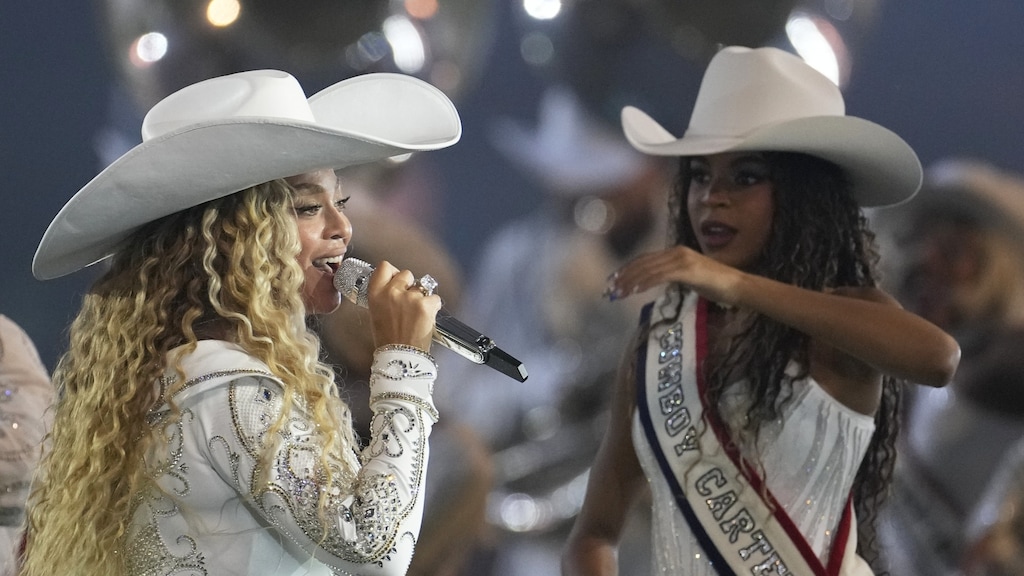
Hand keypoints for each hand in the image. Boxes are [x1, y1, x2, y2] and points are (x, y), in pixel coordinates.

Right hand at [366, 260, 441, 352]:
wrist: (401, 358)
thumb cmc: (388, 340)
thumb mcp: (376, 314)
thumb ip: (384, 296)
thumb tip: (395, 286)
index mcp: (375, 294)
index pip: (384, 267)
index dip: (393, 272)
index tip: (396, 280)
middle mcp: (392, 292)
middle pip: (406, 273)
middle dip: (409, 285)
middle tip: (408, 303)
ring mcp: (410, 297)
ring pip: (422, 286)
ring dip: (421, 298)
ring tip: (416, 316)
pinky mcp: (426, 305)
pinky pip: (434, 298)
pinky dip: (433, 307)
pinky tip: (425, 319)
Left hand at [605, 246, 743, 304]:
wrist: (737, 286)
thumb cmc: (716, 285)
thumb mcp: (689, 278)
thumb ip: (673, 276)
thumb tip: (657, 281)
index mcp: (676, 252)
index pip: (646, 259)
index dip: (628, 269)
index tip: (615, 280)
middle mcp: (677, 252)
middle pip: (643, 263)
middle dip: (625, 276)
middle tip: (610, 288)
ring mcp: (682, 260)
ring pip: (648, 269)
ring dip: (630, 281)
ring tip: (617, 292)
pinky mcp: (687, 270)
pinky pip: (660, 276)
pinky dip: (644, 283)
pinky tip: (633, 291)